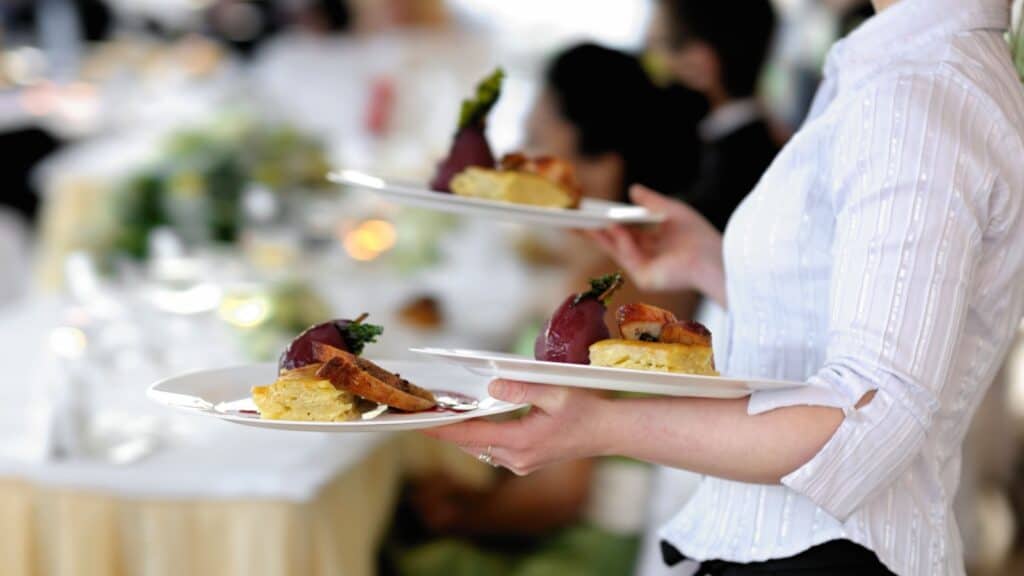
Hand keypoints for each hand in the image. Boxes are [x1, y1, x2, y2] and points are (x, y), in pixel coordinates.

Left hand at [423, 380, 613, 475]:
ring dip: (461, 432)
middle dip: (446, 428)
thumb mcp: (556, 392)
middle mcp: (517, 459)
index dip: (443, 427)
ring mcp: (520, 464)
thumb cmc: (586, 409)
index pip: (471, 435)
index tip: (420, 421)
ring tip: (440, 413)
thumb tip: (493, 384)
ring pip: (479, 448)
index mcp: (522, 441)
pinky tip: (470, 421)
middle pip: (470, 443)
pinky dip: (478, 436)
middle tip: (423, 410)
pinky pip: (491, 450)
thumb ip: (523, 388)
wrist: (608, 433)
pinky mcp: (524, 463)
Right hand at [587, 185, 725, 305]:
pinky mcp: (645, 277)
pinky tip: (611, 225)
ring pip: (615, 249)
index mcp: (654, 242)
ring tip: (582, 218)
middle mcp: (646, 256)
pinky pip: (627, 256)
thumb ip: (652, 201)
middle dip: (592, 231)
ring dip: (599, 234)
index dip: (606, 221)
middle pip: (613, 242)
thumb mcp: (672, 211)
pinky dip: (620, 240)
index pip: (624, 231)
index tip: (588, 212)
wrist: (714, 259)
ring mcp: (643, 268)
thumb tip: (632, 188)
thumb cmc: (699, 236)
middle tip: (571, 219)